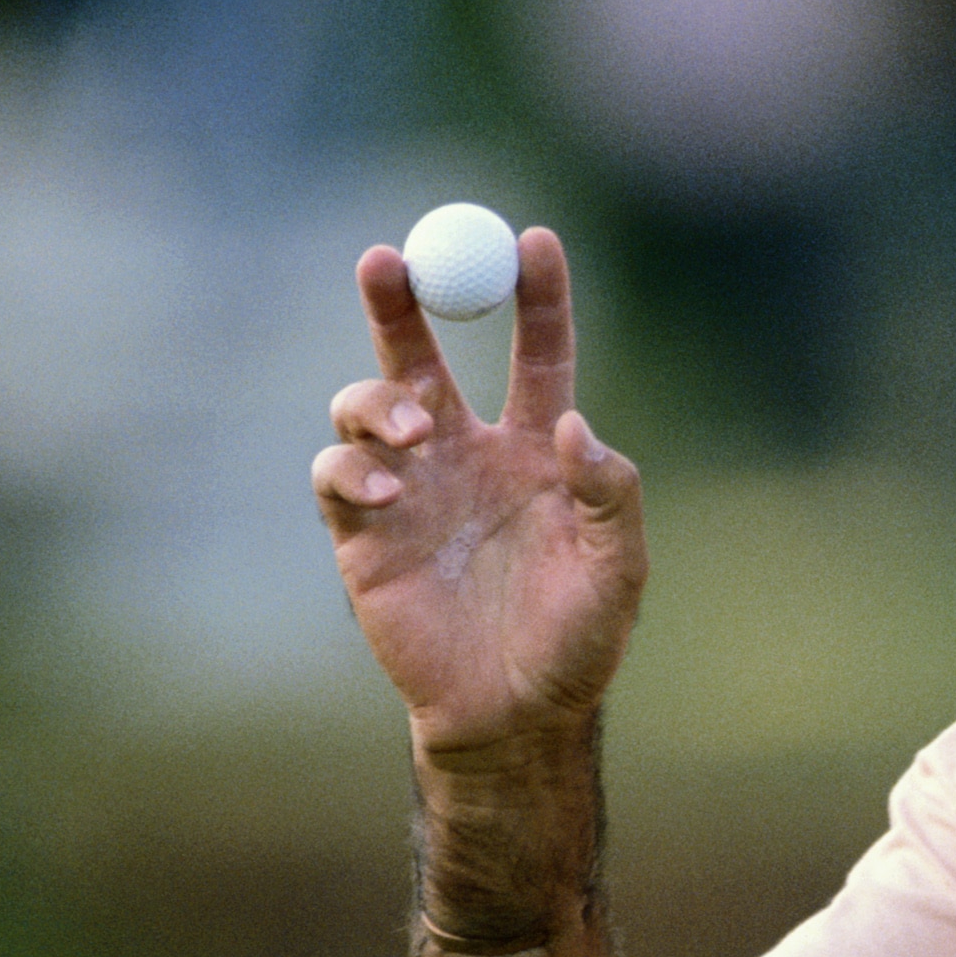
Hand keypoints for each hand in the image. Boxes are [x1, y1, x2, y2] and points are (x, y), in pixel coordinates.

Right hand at [313, 229, 646, 756]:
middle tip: (387, 256)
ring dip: (378, 395)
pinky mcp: (363, 533)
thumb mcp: (618, 571)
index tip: (535, 240)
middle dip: (401, 299)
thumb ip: (609, 494)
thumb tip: (577, 426)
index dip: (536, 295)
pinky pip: (337, 473)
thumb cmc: (575, 644)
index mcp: (538, 449)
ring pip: (368, 401)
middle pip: (426, 351)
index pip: (537, 352)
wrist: (512, 717)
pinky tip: (386, 493)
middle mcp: (467, 452)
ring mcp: (410, 487)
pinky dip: (351, 468)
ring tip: (411, 428)